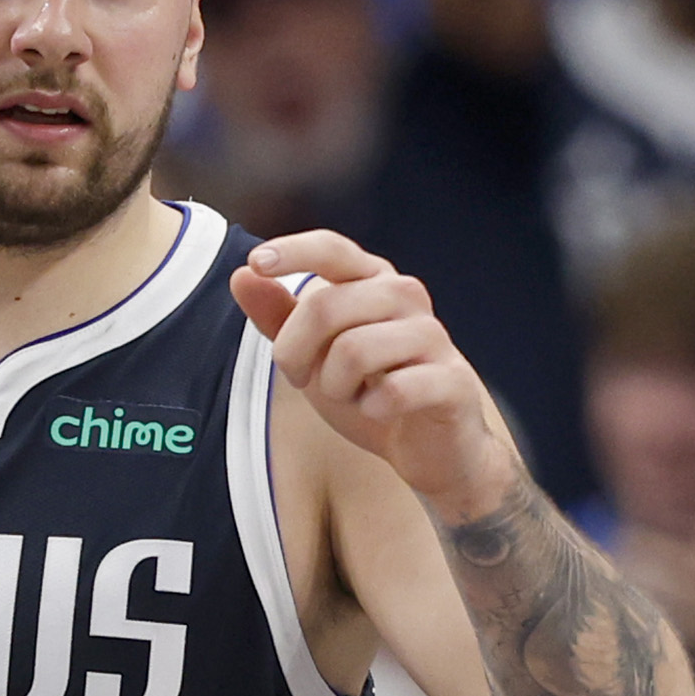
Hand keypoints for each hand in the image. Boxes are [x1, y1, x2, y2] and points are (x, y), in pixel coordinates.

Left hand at [236, 234, 521, 524]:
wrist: (428, 445)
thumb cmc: (369, 389)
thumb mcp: (313, 353)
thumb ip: (279, 315)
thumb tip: (242, 275)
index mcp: (372, 283)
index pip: (333, 250)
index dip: (294, 251)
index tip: (257, 261)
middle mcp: (406, 297)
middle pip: (325, 306)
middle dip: (295, 352)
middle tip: (302, 379)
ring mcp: (433, 337)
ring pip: (354, 349)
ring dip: (336, 386)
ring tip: (352, 395)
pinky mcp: (452, 380)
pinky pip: (394, 390)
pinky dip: (372, 408)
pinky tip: (380, 410)